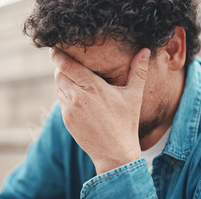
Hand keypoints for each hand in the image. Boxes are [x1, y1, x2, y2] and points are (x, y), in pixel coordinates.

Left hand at [50, 47, 150, 174]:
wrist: (115, 152)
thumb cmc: (126, 122)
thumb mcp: (134, 95)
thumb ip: (138, 71)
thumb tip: (145, 50)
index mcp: (93, 87)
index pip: (66, 65)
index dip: (58, 55)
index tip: (55, 48)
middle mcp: (77, 97)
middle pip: (59, 74)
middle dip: (62, 67)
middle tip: (70, 63)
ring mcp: (69, 110)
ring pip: (59, 87)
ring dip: (64, 81)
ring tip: (77, 80)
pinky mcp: (66, 120)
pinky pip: (61, 101)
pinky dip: (67, 95)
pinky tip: (80, 97)